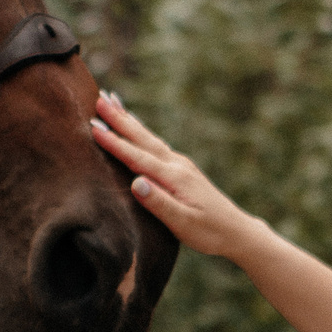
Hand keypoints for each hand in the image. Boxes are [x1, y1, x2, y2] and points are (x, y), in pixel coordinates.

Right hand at [88, 93, 262, 259]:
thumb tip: (136, 182)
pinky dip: (141, 132)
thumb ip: (158, 203)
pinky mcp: (183, 169)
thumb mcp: (183, 224)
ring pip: (150, 138)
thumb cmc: (209, 232)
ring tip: (113, 102)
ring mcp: (181, 165)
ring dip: (130, 121)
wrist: (237, 231)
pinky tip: (136, 128)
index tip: (94, 126)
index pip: (138, 157)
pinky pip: (156, 145)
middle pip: (143, 138)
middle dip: (120, 119)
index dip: (115, 142)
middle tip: (99, 98)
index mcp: (175, 177)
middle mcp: (178, 165)